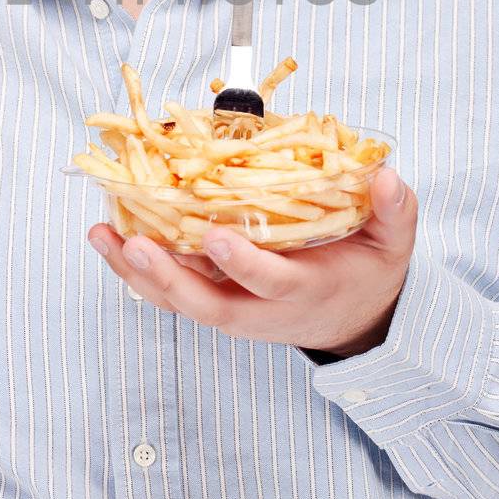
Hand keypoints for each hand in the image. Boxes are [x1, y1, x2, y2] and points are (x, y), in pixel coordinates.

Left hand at [88, 166, 416, 357]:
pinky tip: (111, 242)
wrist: (358, 320)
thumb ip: (395, 211)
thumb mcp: (394, 244)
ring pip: (179, 302)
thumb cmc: (370, 273)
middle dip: (169, 278)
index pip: (269, 282)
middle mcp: (262, 310)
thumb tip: (388, 178)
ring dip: (138, 273)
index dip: (243, 263)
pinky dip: (137, 271)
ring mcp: (235, 310)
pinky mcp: (217, 303)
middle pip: (208, 305)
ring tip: (103, 237)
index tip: (217, 235)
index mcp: (305, 291)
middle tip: (138, 244)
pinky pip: (170, 293)